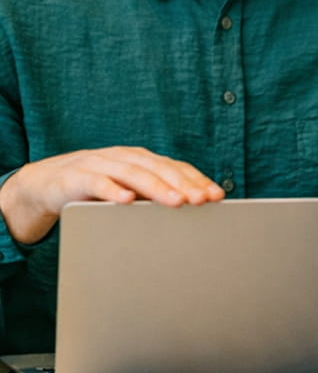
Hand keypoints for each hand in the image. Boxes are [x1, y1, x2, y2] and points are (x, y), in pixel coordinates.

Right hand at [0, 146, 224, 244]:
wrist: (45, 184)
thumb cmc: (96, 190)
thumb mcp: (128, 192)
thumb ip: (153, 198)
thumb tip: (191, 214)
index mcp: (142, 160)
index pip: (176, 168)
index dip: (197, 180)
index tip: (217, 196)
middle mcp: (125, 157)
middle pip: (160, 169)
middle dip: (183, 185)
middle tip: (201, 201)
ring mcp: (101, 164)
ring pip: (133, 174)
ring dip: (157, 188)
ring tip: (176, 203)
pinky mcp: (77, 177)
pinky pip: (97, 183)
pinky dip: (112, 190)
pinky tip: (126, 201)